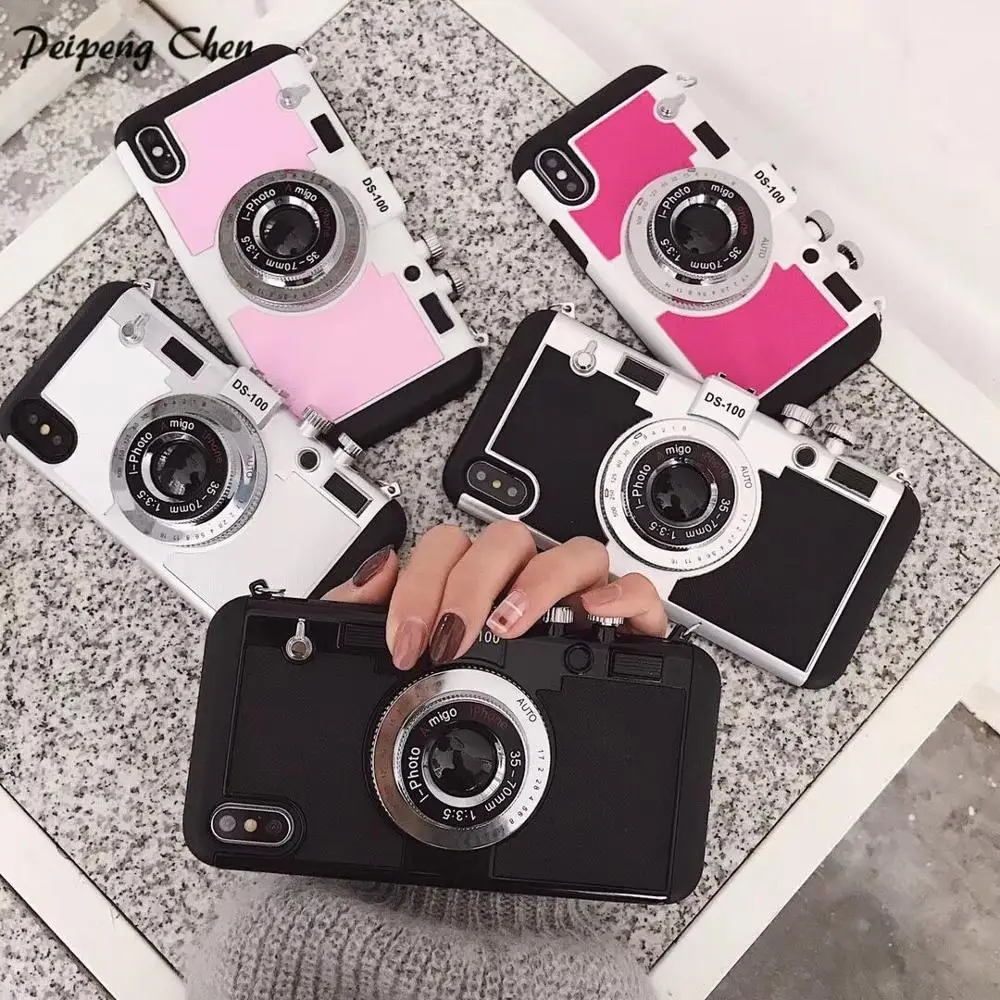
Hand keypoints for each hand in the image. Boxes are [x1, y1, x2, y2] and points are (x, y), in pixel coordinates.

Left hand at [324, 521, 667, 669]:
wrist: (523, 776)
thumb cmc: (461, 691)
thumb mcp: (402, 655)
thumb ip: (364, 611)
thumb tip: (376, 573)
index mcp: (475, 584)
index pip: (450, 547)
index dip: (421, 584)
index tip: (407, 640)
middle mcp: (527, 584)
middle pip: (508, 541)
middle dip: (469, 585)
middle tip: (449, 640)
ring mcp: (577, 600)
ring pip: (573, 553)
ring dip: (537, 584)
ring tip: (508, 626)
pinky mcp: (625, 627)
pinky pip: (637, 593)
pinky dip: (619, 596)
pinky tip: (591, 616)